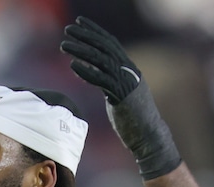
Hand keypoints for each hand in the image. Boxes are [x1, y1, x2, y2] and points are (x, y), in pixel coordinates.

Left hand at [61, 16, 181, 179]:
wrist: (148, 136)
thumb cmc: (133, 119)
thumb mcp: (120, 95)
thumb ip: (109, 82)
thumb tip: (94, 74)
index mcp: (129, 69)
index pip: (111, 44)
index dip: (94, 31)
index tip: (79, 23)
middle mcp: (129, 71)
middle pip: (105, 47)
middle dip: (86, 36)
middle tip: (68, 29)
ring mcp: (126, 83)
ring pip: (101, 61)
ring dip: (81, 51)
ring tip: (64, 45)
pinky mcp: (121, 97)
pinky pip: (101, 80)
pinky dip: (86, 71)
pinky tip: (72, 65)